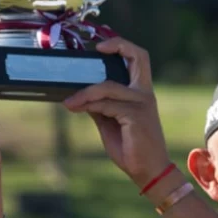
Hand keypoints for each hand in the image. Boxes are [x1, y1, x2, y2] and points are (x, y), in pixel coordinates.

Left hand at [62, 38, 170, 188]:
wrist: (148, 171)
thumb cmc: (131, 148)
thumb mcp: (110, 122)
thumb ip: (100, 105)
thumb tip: (81, 93)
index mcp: (141, 92)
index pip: (137, 59)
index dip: (121, 46)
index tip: (100, 46)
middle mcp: (144, 93)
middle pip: (138, 57)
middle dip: (117, 46)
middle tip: (95, 49)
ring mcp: (142, 103)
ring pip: (108, 86)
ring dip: (84, 92)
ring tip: (69, 102)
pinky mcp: (136, 116)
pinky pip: (106, 104)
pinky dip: (88, 104)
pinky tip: (75, 108)